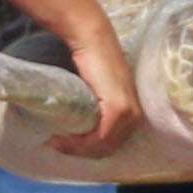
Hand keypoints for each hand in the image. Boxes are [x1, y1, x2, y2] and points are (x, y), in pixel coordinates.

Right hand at [50, 23, 145, 160]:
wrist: (93, 40)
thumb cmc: (92, 61)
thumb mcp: (98, 93)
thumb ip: (98, 110)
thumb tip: (79, 130)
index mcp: (134, 114)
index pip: (112, 145)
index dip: (87, 151)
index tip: (64, 145)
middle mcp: (136, 116)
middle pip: (107, 149)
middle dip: (81, 152)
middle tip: (57, 145)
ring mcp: (129, 113)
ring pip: (102, 146)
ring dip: (77, 149)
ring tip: (57, 142)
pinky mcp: (118, 109)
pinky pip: (100, 138)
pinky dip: (80, 143)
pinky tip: (64, 138)